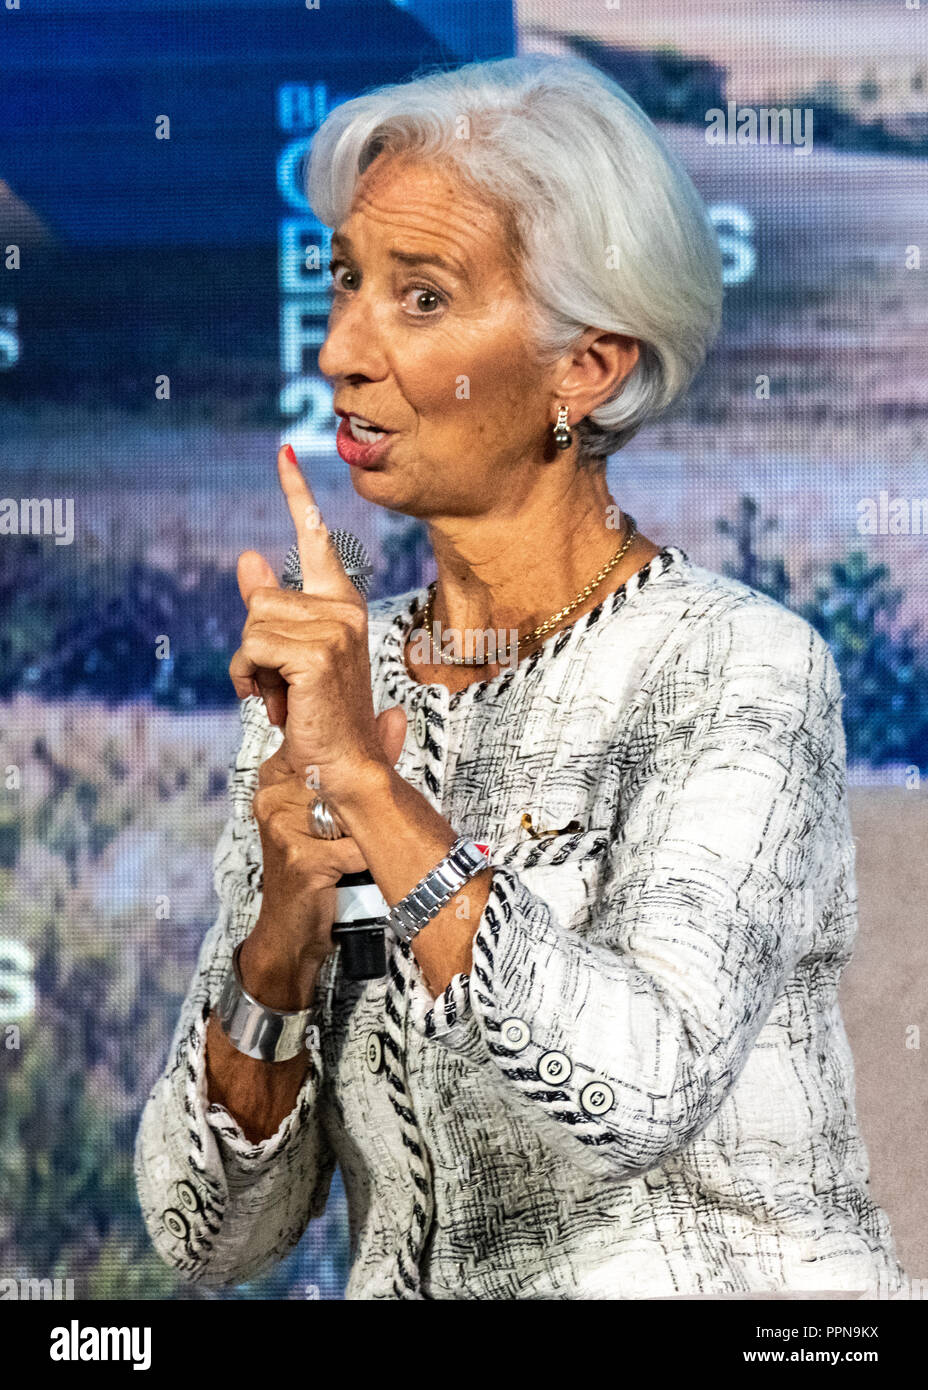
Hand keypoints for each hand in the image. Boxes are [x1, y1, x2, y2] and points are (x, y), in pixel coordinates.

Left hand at [228, 443, 406, 816]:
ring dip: (249, 668)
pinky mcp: (317, 653)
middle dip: (253, 647)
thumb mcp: (290, 652)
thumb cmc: (319, 712)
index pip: (315, 537)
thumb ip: (270, 605)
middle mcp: (343, 608)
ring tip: (282, 695)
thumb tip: (247, 558)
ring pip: (251, 624)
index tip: (283, 453)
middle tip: (281, 685)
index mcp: (340, 603)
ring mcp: (334, 629)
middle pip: (259, 598)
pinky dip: (249, 681)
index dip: (296, 493)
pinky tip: (279, 704)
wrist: (341, 763)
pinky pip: (251, 648)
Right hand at [250, 713, 406, 957]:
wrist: (289, 931)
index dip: (354, 760)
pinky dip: (362, 863)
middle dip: (361, 804)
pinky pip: (354, 849)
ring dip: (361, 836)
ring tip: (347, 851)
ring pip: (350, 816)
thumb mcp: (334, 810)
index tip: (369, 772)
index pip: (323, 747)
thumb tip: (395, 714)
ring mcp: (282, 827)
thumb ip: (362, 762)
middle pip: (340, 781)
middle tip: (357, 825)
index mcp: (276, 776)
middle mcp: (273, 796)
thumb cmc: (314, 866)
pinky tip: (347, 872)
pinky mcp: (300, 859)